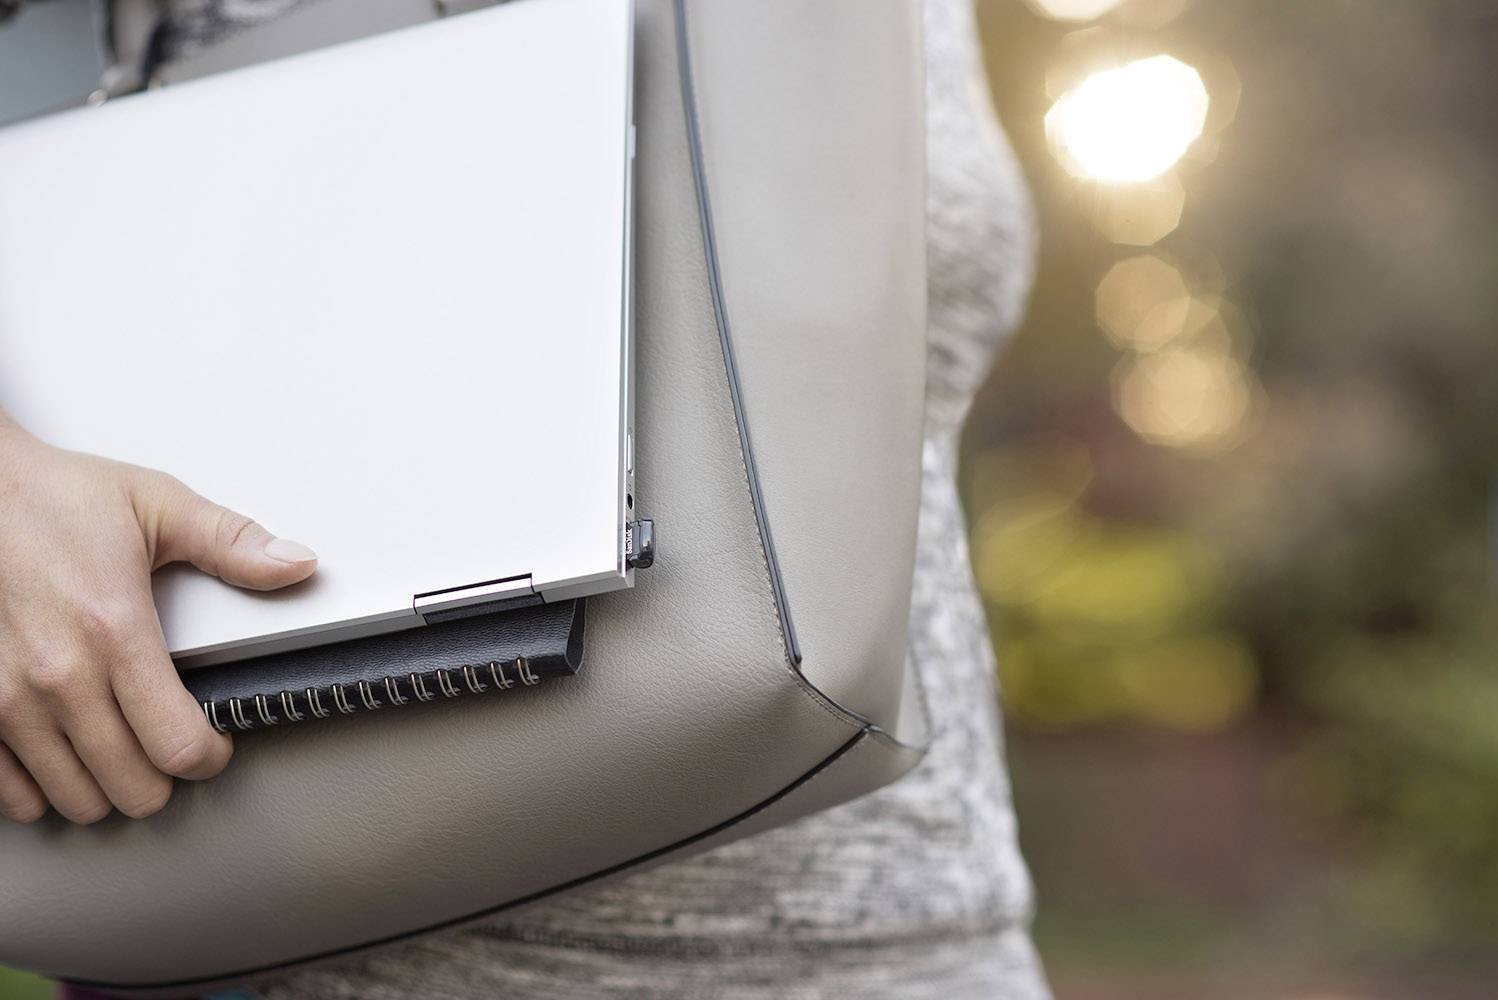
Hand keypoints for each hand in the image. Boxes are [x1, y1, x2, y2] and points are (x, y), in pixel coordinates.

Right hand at [0, 413, 316, 822]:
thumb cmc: (49, 498)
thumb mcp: (154, 505)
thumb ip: (232, 543)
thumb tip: (296, 564)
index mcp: (114, 630)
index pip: (178, 745)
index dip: (210, 757)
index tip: (214, 745)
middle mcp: (57, 675)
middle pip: (133, 788)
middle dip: (166, 777)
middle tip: (170, 747)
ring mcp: (4, 700)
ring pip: (76, 801)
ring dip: (108, 787)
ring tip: (122, 751)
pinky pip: (10, 796)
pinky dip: (43, 790)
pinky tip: (64, 758)